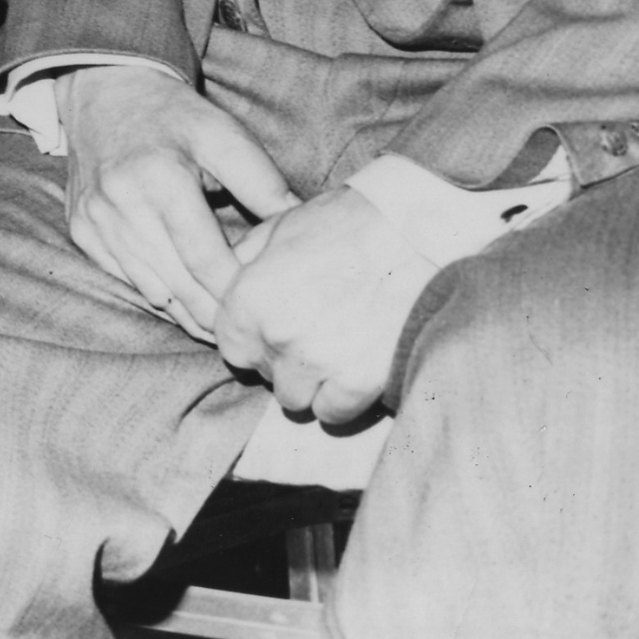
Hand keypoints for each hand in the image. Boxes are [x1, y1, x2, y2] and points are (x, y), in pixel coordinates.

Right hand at [59, 66, 298, 340]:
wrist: (105, 92)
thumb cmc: (175, 116)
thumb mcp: (224, 136)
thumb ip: (263, 183)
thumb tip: (300, 228)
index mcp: (161, 180)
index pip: (206, 261)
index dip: (237, 292)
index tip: (266, 308)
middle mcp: (121, 206)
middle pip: (179, 287)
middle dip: (218, 316)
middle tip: (251, 333)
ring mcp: (96, 222)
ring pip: (152, 291)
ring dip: (190, 314)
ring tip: (224, 326)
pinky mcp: (82, 231)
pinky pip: (126, 281)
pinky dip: (158, 294)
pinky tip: (185, 299)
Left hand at [214, 186, 436, 423]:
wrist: (415, 236)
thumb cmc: (345, 224)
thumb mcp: (279, 228)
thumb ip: (243, 264)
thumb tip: (223, 288)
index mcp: (249, 298)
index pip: (231, 348)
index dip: (252, 340)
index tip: (274, 331)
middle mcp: (276, 335)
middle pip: (265, 375)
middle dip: (282, 361)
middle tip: (312, 336)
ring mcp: (317, 363)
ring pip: (296, 401)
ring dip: (311, 384)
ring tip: (334, 354)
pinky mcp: (358, 383)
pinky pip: (335, 414)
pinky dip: (343, 398)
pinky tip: (355, 368)